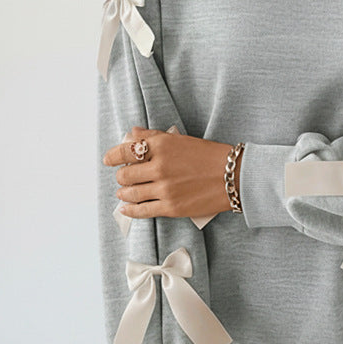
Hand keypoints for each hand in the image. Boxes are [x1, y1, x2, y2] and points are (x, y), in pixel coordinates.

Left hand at [102, 126, 241, 218]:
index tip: (109, 159)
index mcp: (162, 145)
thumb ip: (154, 137)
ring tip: (124, 192)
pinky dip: (130, 210)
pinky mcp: (170, 207)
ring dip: (124, 192)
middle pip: (125, 173)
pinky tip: (126, 208)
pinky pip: (142, 210)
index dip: (113, 156)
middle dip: (121, 176)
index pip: (125, 150)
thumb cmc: (210, 156)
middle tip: (124, 177)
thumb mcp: (181, 140)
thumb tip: (133, 133)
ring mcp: (164, 188)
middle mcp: (159, 166)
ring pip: (130, 192)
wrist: (233, 176)